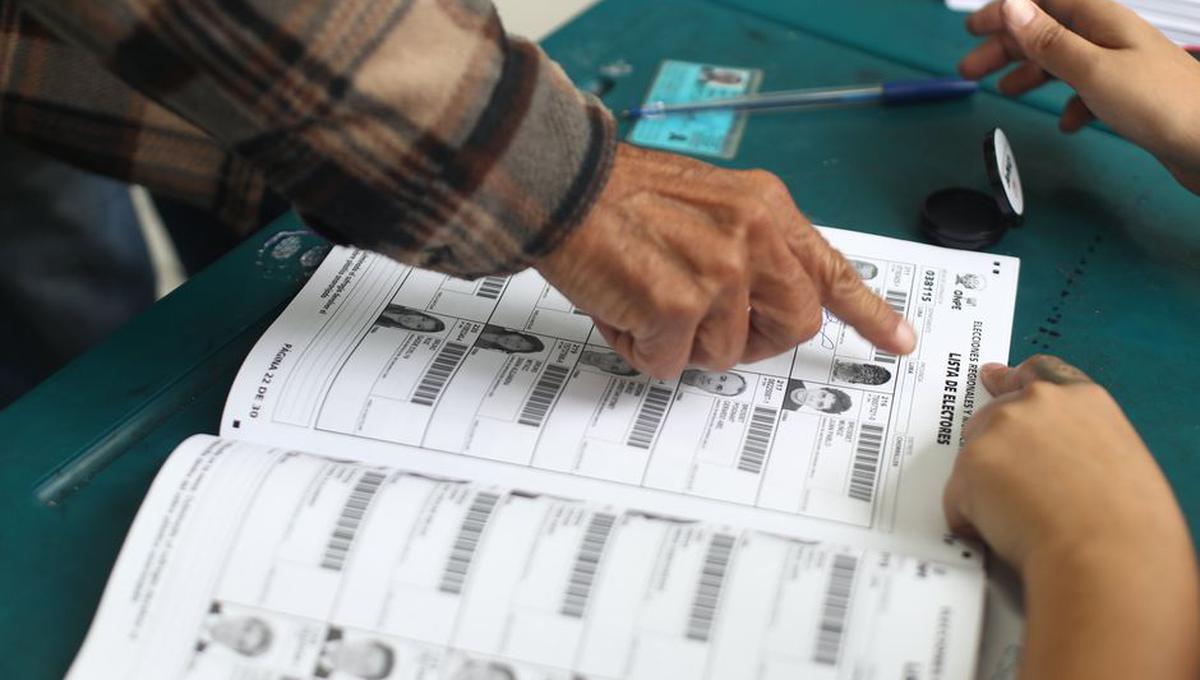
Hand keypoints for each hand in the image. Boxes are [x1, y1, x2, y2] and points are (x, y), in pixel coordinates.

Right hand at [535, 144, 914, 377]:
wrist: (563, 185)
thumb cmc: (621, 198)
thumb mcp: (709, 204)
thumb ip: (748, 246)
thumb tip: (760, 305)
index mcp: (766, 208)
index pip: (831, 268)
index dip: (868, 312)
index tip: (898, 342)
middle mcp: (754, 237)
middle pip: (792, 326)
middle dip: (752, 341)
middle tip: (706, 326)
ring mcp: (721, 272)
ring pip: (725, 353)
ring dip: (682, 343)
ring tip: (644, 297)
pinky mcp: (679, 305)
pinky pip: (672, 363)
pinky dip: (642, 348)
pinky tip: (622, 308)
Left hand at [943, 355, 1198, 678]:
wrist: (1108, 556)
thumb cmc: (1130, 526)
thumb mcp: (1120, 462)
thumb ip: (1080, 443)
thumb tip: (1056, 460)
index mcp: (1083, 399)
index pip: (1038, 375)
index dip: (1010, 380)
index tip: (993, 377)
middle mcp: (1037, 404)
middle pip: (993, 417)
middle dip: (996, 451)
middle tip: (1010, 487)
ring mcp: (999, 431)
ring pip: (974, 461)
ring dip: (988, 490)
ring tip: (1030, 521)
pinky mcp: (970, 465)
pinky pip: (959, 500)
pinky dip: (974, 522)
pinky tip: (1008, 537)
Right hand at [960, 0, 1199, 192]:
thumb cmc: (1159, 104)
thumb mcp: (1092, 69)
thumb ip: (1049, 40)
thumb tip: (1012, 6)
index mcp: (1100, 20)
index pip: (1044, 1)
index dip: (1007, 10)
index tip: (974, 27)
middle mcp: (1109, 37)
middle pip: (1048, 31)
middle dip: (1008, 47)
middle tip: (972, 68)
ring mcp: (1121, 66)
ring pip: (1064, 61)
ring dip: (1031, 74)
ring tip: (1005, 93)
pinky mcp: (1129, 96)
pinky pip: (1088, 92)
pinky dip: (1069, 104)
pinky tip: (1066, 123)